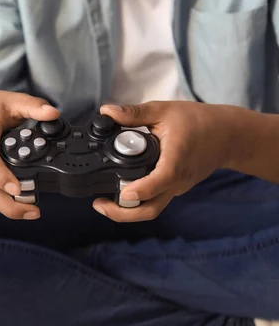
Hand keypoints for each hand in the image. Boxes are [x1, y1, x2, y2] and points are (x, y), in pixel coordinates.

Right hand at [0, 88, 59, 219]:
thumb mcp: (10, 99)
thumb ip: (33, 105)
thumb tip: (53, 113)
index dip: (0, 175)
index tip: (17, 188)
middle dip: (7, 205)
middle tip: (33, 212)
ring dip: (5, 206)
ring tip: (30, 211)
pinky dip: (0, 199)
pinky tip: (19, 201)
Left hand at [93, 101, 235, 221]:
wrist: (227, 135)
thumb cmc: (198, 122)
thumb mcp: (164, 111)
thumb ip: (134, 113)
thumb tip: (107, 111)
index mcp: (175, 161)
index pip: (158, 182)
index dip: (139, 190)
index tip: (121, 193)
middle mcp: (176, 180)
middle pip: (150, 209)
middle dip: (123, 213)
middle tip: (99, 204)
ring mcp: (176, 187)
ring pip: (151, 209)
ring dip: (127, 211)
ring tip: (104, 202)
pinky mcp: (174, 188)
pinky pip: (154, 201)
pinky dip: (136, 203)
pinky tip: (118, 193)